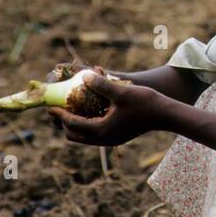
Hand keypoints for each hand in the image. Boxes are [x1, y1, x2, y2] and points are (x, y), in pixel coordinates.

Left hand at [51, 72, 165, 146]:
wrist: (165, 115)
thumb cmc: (144, 102)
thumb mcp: (121, 91)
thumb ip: (101, 84)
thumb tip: (84, 76)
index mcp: (101, 130)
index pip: (72, 124)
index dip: (59, 114)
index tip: (50, 105)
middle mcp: (104, 139)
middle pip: (73, 135)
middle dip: (63, 122)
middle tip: (59, 107)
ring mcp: (111, 140)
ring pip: (83, 137)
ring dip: (75, 124)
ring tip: (71, 108)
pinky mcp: (117, 137)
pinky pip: (94, 134)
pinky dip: (86, 125)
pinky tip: (88, 111)